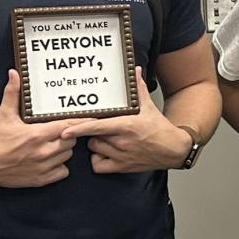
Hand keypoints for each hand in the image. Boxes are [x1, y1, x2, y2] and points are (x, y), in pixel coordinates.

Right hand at [0, 70, 84, 187]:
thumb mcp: (4, 115)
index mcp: (36, 134)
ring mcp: (42, 167)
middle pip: (70, 141)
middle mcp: (42, 152)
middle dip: (68, 135)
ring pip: (67, 156)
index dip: (79, 123)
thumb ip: (12, 94)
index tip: (91, 120)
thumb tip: (14, 74)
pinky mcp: (40, 180)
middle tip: (60, 132)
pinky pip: (63, 172)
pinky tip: (51, 160)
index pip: (67, 126)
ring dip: (64, 150)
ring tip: (54, 145)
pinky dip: (60, 167)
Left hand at [61, 67, 190, 172]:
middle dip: (93, 132)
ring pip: (95, 149)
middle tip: (101, 128)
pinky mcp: (122, 167)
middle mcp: (121, 142)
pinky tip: (104, 154)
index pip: (96, 127)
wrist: (174, 149)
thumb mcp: (149, 107)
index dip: (78, 129)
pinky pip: (99, 166)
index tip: (65, 131)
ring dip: (96, 144)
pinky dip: (98, 160)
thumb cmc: (160, 129)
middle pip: (93, 138)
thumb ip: (138, 89)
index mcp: (126, 125)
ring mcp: (121, 155)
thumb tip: (135, 71)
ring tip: (105, 139)